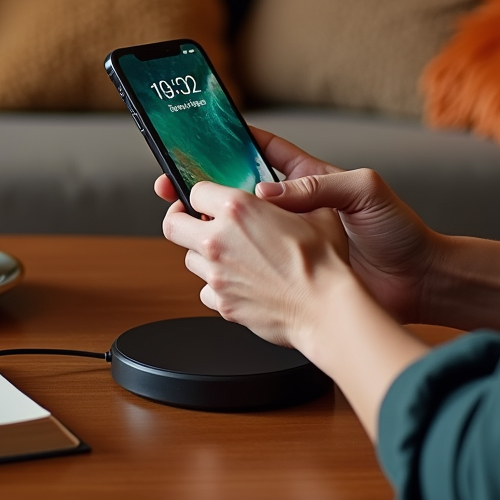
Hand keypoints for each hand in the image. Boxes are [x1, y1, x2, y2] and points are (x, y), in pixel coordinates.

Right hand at [154, 127, 440, 323]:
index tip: (197, 138)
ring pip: (238, 228)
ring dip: (210, 224)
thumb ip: (317, 185)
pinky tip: (211, 262)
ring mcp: (289, 239)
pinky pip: (251, 263)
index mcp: (309, 178)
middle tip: (172, 186)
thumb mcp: (365, 191)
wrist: (419, 282)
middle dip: (202, 185)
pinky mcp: (291, 270)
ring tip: (183, 222)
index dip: (229, 141)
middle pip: (237, 190)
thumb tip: (266, 194)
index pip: (262, 151)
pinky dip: (228, 261)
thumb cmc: (399, 232)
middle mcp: (293, 207)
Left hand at [161, 181, 356, 350]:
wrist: (326, 308)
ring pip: (189, 259)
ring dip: (203, 254)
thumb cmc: (323, 262)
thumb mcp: (314, 212)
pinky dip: (216, 286)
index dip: (202, 193)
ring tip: (227, 254)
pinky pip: (205, 291)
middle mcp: (219, 240)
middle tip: (194, 221)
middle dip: (181, 221)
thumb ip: (287, 199)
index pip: (196, 190)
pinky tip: (237, 282)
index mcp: (237, 209)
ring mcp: (216, 274)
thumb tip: (277, 194)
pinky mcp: (222, 303)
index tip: (207, 199)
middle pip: (173, 225)